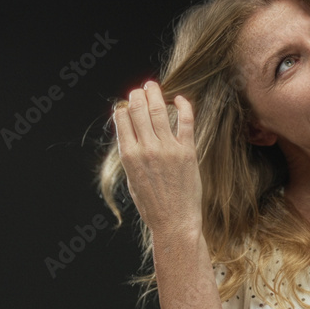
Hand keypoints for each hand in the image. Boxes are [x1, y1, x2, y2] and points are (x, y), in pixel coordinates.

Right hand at [113, 81, 201, 236]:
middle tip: (140, 90)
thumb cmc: (153, 204)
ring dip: (154, 94)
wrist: (174, 222)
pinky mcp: (187, 151)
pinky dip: (182, 105)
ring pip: (159, 110)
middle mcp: (146, 149)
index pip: (122, 118)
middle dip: (136, 95)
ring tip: (153, 86)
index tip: (127, 103)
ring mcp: (168, 149)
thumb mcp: (133, 178)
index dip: (123, 107)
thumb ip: (131, 154)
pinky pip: (185, 121)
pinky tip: (179, 99)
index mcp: (129, 155)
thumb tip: (130, 132)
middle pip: (138, 109)